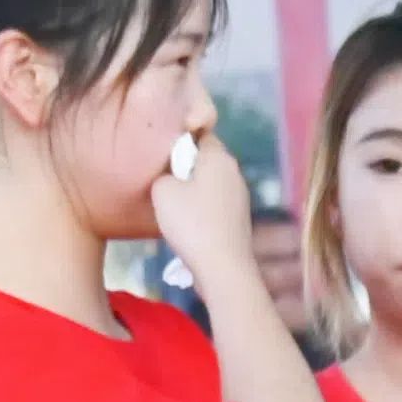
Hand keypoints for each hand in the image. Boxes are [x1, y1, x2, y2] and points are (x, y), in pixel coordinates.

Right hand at [146, 124, 255, 288]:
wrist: (223, 268)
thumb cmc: (191, 223)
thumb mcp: (162, 189)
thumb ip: (163, 172)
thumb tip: (170, 176)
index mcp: (219, 157)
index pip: (200, 133)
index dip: (181, 140)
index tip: (164, 155)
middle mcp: (235, 172)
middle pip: (205, 159)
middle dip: (185, 167)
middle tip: (164, 181)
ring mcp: (240, 197)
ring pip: (210, 183)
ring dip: (192, 190)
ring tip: (174, 206)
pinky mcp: (239, 219)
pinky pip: (215, 203)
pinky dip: (201, 208)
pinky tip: (189, 224)